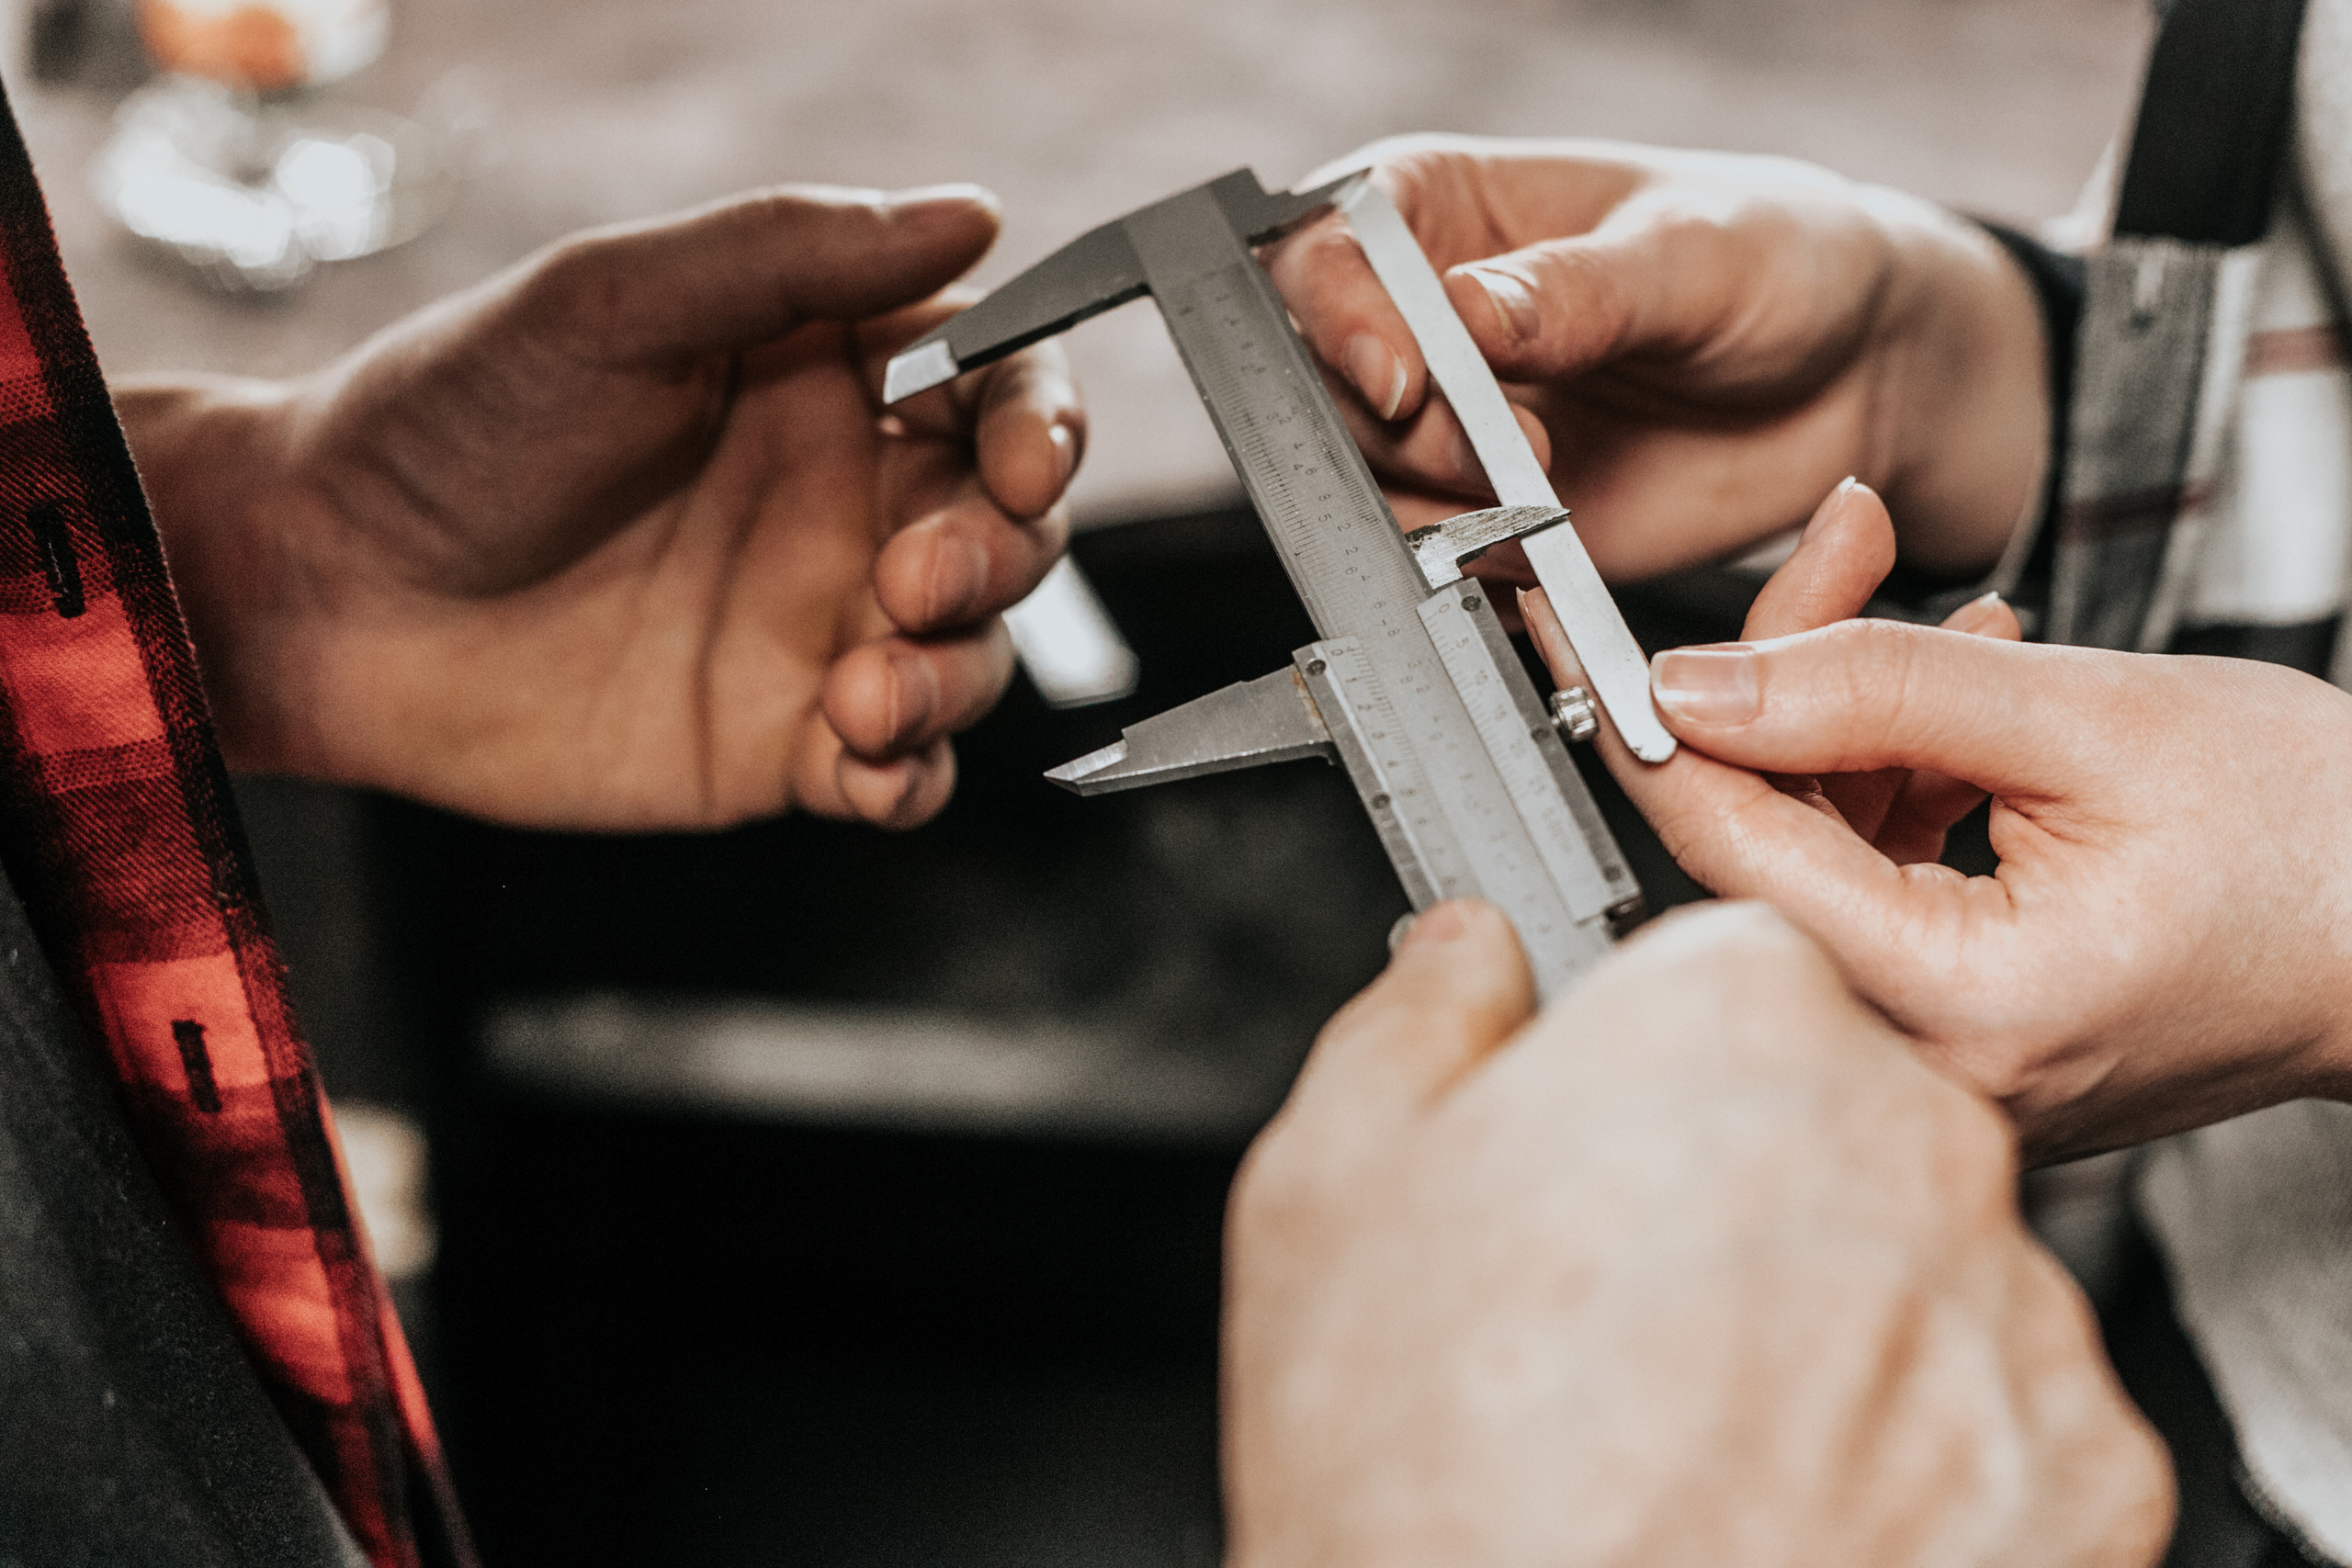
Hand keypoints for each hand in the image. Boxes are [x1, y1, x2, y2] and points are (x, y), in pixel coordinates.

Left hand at [121, 184, 1080, 830]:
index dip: (1040, 423)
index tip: (1021, 459)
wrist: (324, 591)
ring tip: (862, 691)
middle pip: (1010, 531)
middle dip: (1000, 558)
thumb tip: (969, 215)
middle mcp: (840, 502)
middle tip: (912, 580)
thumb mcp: (612, 304)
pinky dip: (910, 775)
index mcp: (822, 380)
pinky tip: (857, 760)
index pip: (997, 388)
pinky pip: (901, 773)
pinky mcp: (777, 743)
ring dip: (955, 677)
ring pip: (973, 658)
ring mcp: (816, 627)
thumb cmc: (448, 420)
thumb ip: (789, 255)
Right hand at [1223, 898, 2168, 1567]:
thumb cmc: (1425, 1477)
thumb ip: (1421, 1012)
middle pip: (1835, 1109)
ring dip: (1831, 1320)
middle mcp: (1911, 1144)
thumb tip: (1470, 958)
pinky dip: (1915, 1454)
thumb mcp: (1326, 1182)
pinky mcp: (2086, 1477)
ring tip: (1686, 1422)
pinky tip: (1779, 1495)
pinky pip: (1998, 1414)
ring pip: (1920, 1264)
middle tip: (1611, 1302)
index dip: (1642, 1061)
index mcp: (1735, 1021)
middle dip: (1740, 1182)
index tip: (1593, 1134)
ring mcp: (2012, 1317)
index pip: (1727, 968)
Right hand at [1264, 135, 2045, 581]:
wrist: (1858, 377)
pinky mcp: (1489, 517)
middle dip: (1400, 430)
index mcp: (1443, 211)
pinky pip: (1435, 559)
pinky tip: (1552, 542)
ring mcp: (1451, 426)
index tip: (1406, 374)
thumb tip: (1466, 314)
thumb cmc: (1779, 259)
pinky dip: (1478, 568)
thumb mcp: (1691, 254)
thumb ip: (1574, 291)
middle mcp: (1426, 321)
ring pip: (1364, 482)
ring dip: (1437, 506)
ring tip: (1548, 491)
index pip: (1324, 251)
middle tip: (1503, 448)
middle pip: (1324, 382)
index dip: (1339, 315)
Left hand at [1531, 484, 2351, 1161]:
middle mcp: (1931, 1059)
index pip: (1730, 848)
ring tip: (1947, 622)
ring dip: (1856, 722)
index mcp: (1958, 1008)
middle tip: (1838, 562)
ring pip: (1818, 854)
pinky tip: (1958, 700)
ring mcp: (1945, 1051)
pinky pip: (1877, 884)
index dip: (1643, 721)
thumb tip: (1698, 682)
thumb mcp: (2091, 718)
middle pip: (1764, 846)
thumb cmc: (2328, 844)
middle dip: (1787, 689)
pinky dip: (1899, 780)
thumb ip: (1876, 688)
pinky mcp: (1963, 1021)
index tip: (1572, 634)